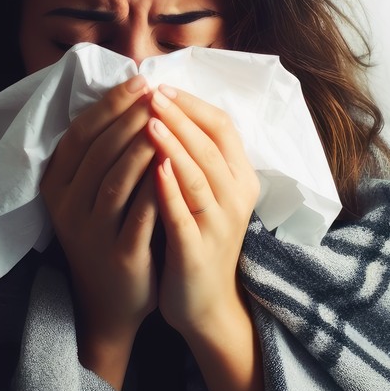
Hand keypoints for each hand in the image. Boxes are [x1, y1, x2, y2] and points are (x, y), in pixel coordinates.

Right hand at [41, 75, 159, 383]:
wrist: (110, 303)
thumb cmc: (108, 234)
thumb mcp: (91, 193)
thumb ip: (104, 152)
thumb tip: (132, 95)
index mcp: (56, 185)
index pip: (81, 133)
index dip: (110, 104)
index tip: (140, 80)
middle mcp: (66, 208)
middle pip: (99, 151)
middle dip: (131, 117)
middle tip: (159, 93)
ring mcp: (90, 234)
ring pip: (116, 180)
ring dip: (143, 146)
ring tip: (169, 120)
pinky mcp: (118, 257)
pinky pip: (140, 215)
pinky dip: (159, 187)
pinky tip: (179, 165)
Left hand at [146, 85, 260, 341]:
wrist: (205, 305)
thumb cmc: (196, 241)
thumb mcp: (205, 195)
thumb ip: (195, 158)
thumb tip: (168, 108)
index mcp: (240, 179)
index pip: (223, 127)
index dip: (192, 104)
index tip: (161, 86)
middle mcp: (235, 199)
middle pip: (211, 145)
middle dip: (180, 116)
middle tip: (151, 93)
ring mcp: (218, 225)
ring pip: (200, 176)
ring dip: (175, 145)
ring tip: (149, 121)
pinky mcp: (197, 251)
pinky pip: (184, 215)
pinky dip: (170, 190)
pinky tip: (152, 170)